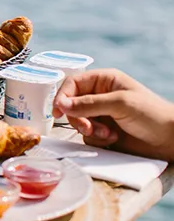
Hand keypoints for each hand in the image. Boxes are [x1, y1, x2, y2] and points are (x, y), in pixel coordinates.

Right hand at [53, 68, 173, 161]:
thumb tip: (61, 104)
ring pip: (78, 121)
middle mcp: (100, 96)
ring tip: (108, 134)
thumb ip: (88, 104)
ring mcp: (101, 114)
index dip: (62, 96)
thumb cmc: (152, 115)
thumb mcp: (119, 104)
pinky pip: (87, 135)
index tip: (58, 111)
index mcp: (104, 80)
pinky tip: (113, 138)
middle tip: (89, 128)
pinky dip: (97, 139)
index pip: (73, 83)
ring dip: (90, 130)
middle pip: (71, 104)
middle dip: (79, 118)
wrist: (171, 140)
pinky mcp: (103, 131)